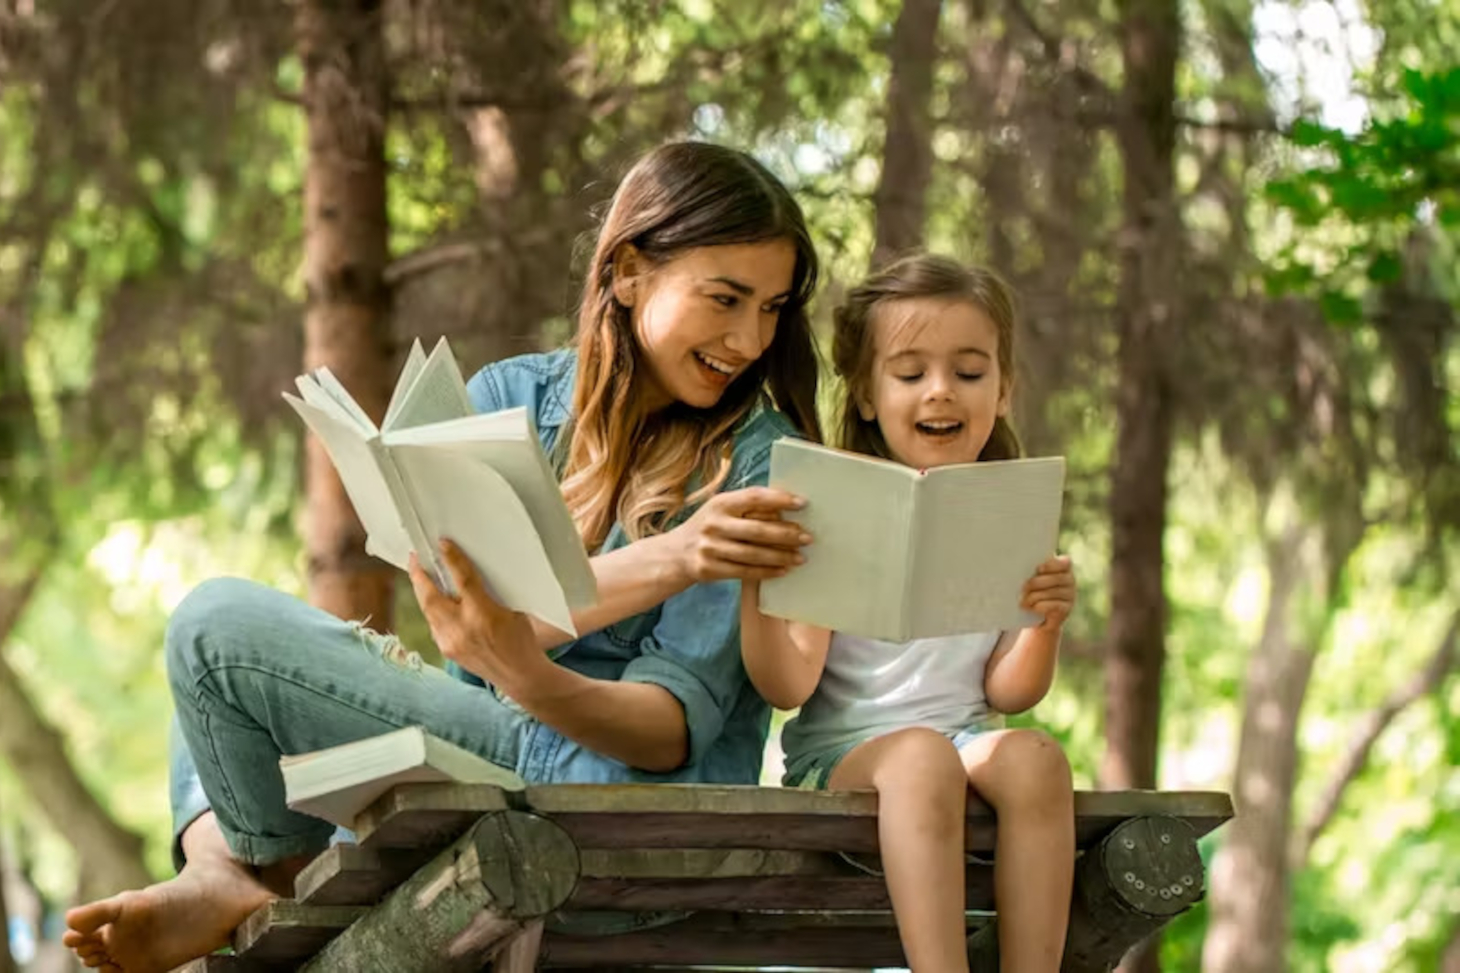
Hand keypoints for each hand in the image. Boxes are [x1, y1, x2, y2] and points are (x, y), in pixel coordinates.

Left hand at [408, 539, 544, 689]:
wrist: (520, 675)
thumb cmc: (522, 640)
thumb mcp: (512, 609)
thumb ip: (489, 592)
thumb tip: (469, 573)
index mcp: (483, 614)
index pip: (462, 579)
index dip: (451, 558)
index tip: (442, 544)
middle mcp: (462, 628)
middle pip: (430, 596)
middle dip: (419, 575)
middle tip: (415, 558)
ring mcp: (451, 642)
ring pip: (428, 611)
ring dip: (422, 592)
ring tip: (420, 576)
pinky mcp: (447, 651)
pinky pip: (434, 625)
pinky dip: (432, 610)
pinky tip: (433, 602)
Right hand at [667, 487, 810, 582]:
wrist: (674, 554)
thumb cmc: (708, 527)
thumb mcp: (720, 510)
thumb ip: (747, 508)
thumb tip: (786, 512)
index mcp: (719, 503)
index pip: (754, 497)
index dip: (779, 499)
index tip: (802, 503)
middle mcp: (713, 524)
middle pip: (758, 530)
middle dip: (787, 534)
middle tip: (807, 538)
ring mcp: (710, 548)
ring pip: (754, 554)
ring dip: (781, 557)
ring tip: (800, 558)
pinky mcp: (710, 569)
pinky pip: (745, 572)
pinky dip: (767, 572)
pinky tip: (783, 570)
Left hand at [1021, 554, 1075, 629]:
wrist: (1034, 617)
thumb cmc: (1030, 590)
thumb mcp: (1031, 577)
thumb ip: (1030, 570)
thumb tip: (1017, 565)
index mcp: (1063, 567)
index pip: (1064, 563)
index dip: (1051, 565)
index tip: (1038, 569)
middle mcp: (1070, 580)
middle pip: (1055, 579)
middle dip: (1035, 583)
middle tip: (1022, 589)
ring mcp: (1070, 595)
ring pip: (1051, 593)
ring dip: (1034, 597)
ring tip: (1022, 601)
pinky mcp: (1066, 609)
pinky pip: (1053, 606)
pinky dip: (1040, 607)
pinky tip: (1031, 608)